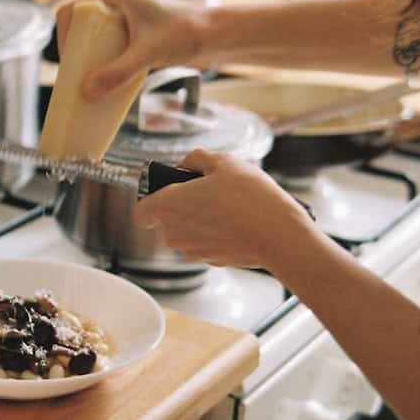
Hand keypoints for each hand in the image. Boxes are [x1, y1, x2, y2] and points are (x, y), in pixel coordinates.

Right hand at [56, 0, 209, 98]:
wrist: (219, 36)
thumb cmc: (188, 32)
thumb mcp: (148, 54)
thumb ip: (117, 72)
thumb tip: (88, 90)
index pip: (73, 10)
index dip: (63, 35)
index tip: (68, 60)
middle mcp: (119, 1)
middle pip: (83, 25)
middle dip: (77, 51)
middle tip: (77, 75)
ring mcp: (129, 16)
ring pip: (97, 37)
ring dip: (92, 59)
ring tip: (90, 81)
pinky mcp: (139, 32)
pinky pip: (113, 46)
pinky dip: (107, 62)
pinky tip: (109, 82)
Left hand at [131, 150, 319, 270]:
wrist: (278, 234)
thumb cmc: (250, 198)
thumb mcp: (223, 162)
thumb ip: (196, 159)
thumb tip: (186, 163)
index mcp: (169, 206)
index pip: (141, 211)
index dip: (150, 199)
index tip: (167, 190)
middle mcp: (174, 233)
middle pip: (166, 219)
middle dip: (183, 205)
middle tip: (209, 190)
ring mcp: (192, 250)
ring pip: (186, 232)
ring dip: (200, 219)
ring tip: (228, 205)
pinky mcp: (210, 261)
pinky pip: (204, 243)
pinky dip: (215, 233)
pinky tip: (236, 222)